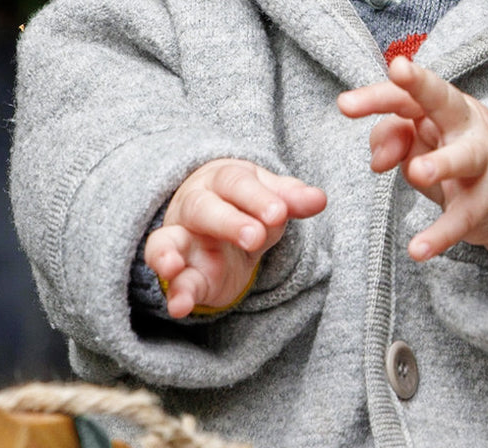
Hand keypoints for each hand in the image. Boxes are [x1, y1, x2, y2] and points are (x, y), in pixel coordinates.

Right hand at [144, 159, 325, 318]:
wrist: (217, 219)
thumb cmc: (248, 203)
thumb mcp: (272, 198)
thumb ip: (292, 199)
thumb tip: (320, 199)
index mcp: (223, 180)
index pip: (236, 183)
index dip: (258, 197)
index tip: (280, 213)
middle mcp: (196, 206)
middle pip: (204, 208)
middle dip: (228, 222)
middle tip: (256, 237)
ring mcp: (183, 240)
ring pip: (167, 241)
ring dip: (168, 254)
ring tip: (173, 267)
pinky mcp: (183, 274)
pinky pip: (173, 282)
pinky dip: (174, 294)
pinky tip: (180, 307)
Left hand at [338, 56, 487, 264]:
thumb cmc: (452, 153)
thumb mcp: (420, 141)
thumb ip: (391, 138)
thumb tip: (377, 161)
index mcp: (444, 106)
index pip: (406, 96)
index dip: (377, 96)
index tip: (344, 103)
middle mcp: (465, 126)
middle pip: (444, 99)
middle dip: (421, 85)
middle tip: (399, 71)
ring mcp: (480, 163)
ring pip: (464, 158)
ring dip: (441, 163)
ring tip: (417, 172)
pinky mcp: (484, 203)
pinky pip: (461, 218)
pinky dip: (441, 235)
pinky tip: (418, 250)